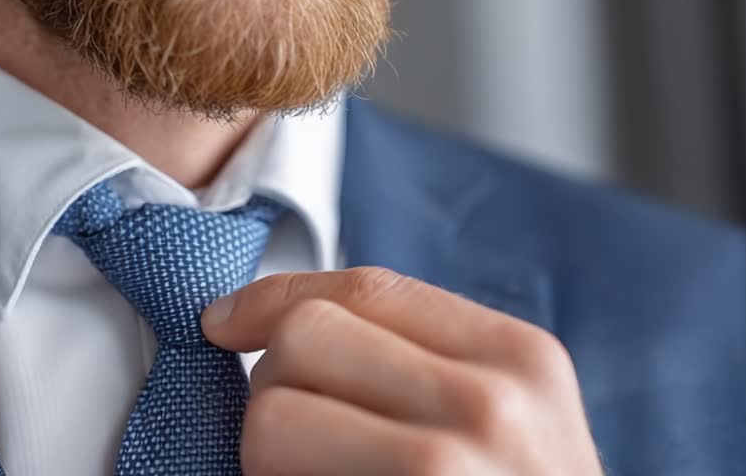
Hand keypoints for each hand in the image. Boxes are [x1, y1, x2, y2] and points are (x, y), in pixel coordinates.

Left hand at [200, 267, 603, 475]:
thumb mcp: (518, 415)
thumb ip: (429, 358)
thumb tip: (284, 318)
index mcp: (520, 358)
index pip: (365, 288)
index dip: (275, 296)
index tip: (226, 320)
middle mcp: (490, 407)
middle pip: (304, 339)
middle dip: (275, 384)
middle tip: (297, 438)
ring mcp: (444, 472)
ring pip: (271, 418)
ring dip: (265, 454)